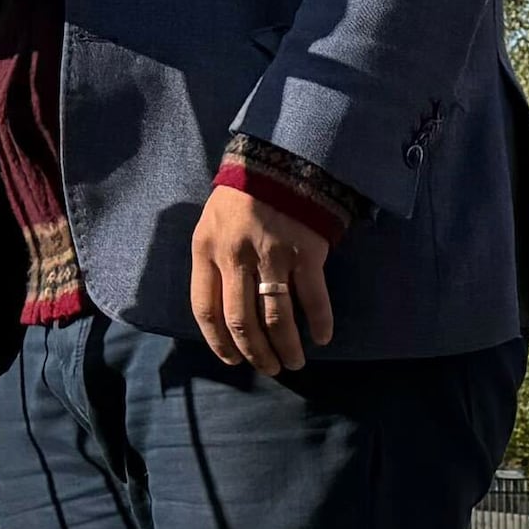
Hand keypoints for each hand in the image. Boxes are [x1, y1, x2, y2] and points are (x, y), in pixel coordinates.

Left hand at [189, 179, 337, 373]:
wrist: (278, 160)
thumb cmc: (242, 196)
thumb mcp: (211, 225)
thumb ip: (213, 262)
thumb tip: (223, 310)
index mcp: (206, 251)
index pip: (206, 310)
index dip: (219, 343)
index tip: (233, 361)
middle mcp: (236, 257)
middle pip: (241, 321)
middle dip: (256, 353)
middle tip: (269, 368)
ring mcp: (272, 255)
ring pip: (276, 317)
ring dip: (286, 347)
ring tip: (294, 363)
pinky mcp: (306, 252)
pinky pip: (312, 298)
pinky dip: (318, 323)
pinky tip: (322, 337)